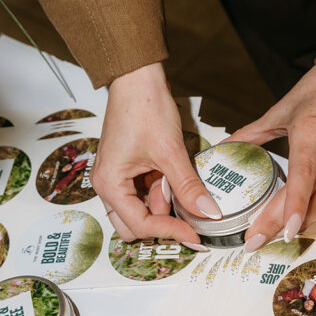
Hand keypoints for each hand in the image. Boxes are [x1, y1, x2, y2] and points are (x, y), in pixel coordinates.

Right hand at [92, 63, 220, 244]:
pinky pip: (146, 193)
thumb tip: (206, 213)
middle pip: (135, 225)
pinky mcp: (129, 170)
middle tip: (188, 211)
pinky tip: (175, 175)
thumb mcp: (171, 152)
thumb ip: (188, 187)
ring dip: (164, 202)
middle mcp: (108, 185)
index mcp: (109, 184)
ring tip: (178, 178)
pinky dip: (163, 190)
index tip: (195, 235)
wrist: (138, 79)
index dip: (170, 232)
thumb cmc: (143, 108)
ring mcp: (118, 178)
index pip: (140, 225)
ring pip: (142, 209)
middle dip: (162, 220)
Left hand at [229, 66, 315, 249]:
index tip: (280, 232)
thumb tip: (226, 147)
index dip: (291, 207)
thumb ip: (253, 133)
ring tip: (282, 232)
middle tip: (259, 240)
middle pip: (313, 199)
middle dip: (285, 224)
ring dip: (307, 223)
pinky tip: (314, 216)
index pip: (302, 178)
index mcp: (311, 133)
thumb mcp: (282, 109)